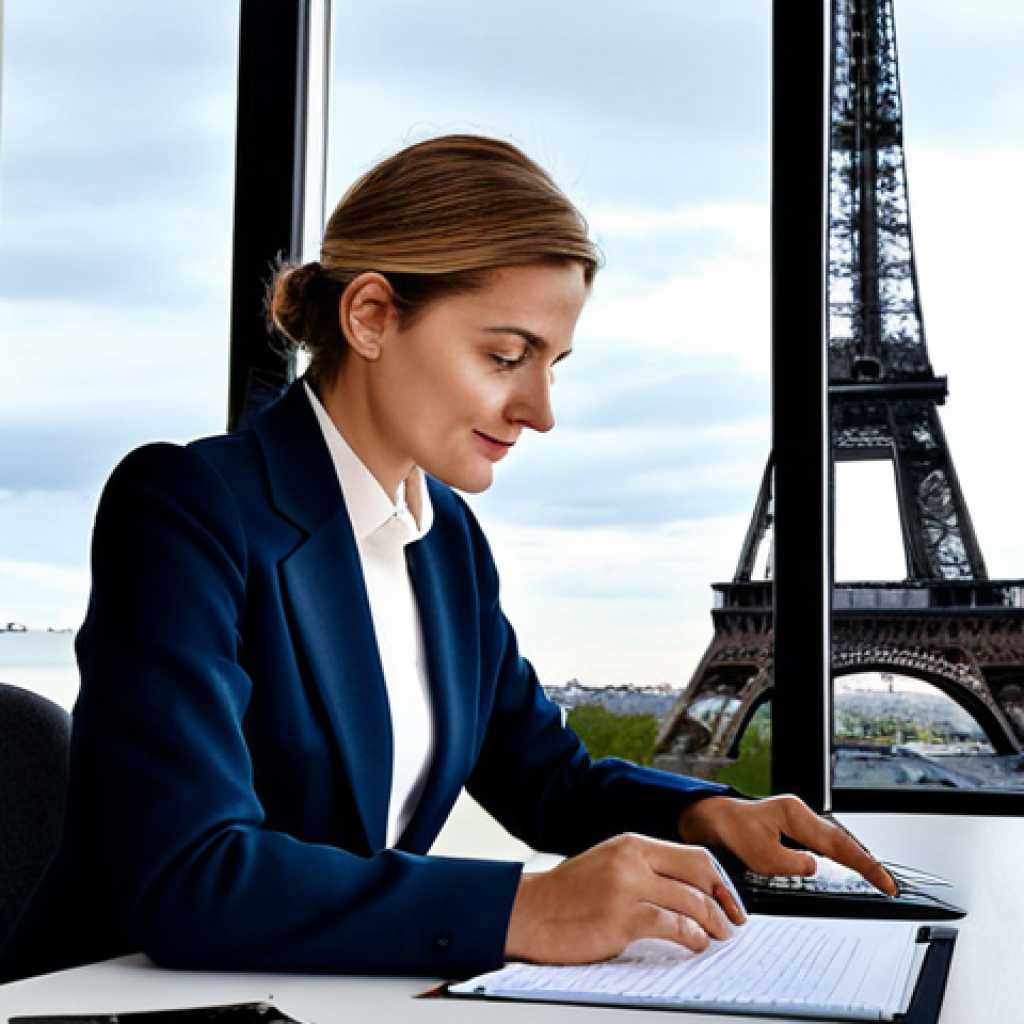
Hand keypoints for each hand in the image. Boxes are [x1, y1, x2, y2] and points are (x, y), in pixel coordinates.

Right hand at [504, 833, 745, 963]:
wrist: (529, 911)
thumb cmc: (567, 895)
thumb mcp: (608, 866)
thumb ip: (643, 870)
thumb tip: (686, 889)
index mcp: (631, 844)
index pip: (692, 854)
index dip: (719, 879)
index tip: (731, 898)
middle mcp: (632, 860)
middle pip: (699, 872)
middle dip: (725, 899)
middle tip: (734, 919)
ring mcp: (627, 888)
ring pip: (692, 901)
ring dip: (714, 922)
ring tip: (718, 936)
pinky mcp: (622, 919)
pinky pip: (673, 926)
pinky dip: (692, 937)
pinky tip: (695, 944)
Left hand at [678, 794, 898, 896]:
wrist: (708, 819)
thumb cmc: (729, 831)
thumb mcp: (759, 855)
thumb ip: (790, 863)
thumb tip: (814, 866)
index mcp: (795, 814)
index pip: (838, 843)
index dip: (865, 864)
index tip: (885, 883)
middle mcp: (800, 813)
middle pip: (842, 839)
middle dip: (867, 861)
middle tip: (888, 885)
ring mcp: (796, 819)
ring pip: (834, 841)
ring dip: (854, 858)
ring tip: (875, 879)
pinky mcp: (792, 828)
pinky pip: (822, 843)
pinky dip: (838, 856)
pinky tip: (846, 868)